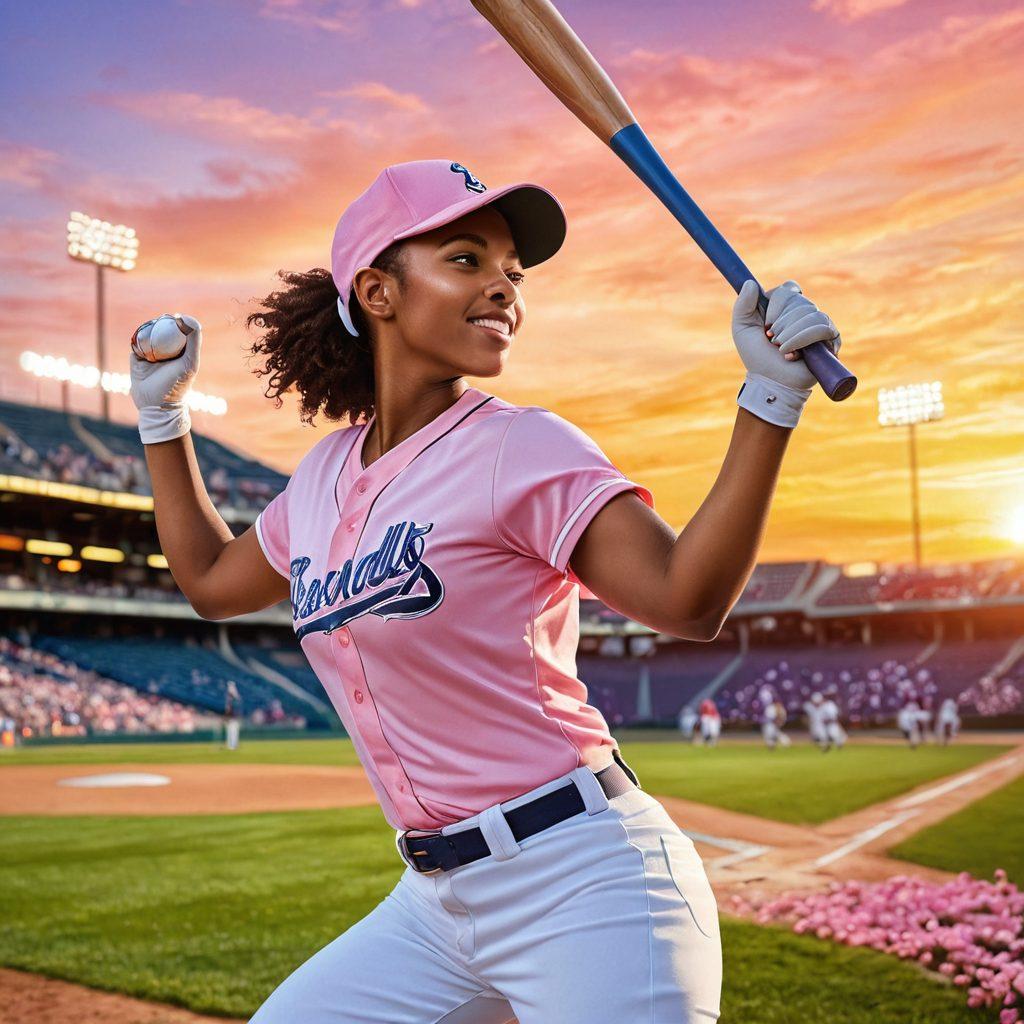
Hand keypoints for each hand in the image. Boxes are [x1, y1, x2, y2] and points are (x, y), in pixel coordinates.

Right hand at [129, 314, 201, 443]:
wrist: (156, 405)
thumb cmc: (178, 385)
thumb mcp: (190, 362)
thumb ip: (193, 341)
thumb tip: (188, 318)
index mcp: (180, 351)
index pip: (178, 330)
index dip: (177, 321)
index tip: (175, 317)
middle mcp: (166, 351)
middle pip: (161, 330)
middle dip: (159, 323)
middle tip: (160, 319)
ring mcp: (150, 355)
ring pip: (146, 335)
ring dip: (146, 330)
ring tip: (150, 328)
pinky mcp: (136, 359)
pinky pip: (134, 344)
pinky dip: (136, 340)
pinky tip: (139, 338)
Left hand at [732, 280, 840, 427]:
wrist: (770, 382)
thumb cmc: (757, 358)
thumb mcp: (742, 329)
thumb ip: (742, 305)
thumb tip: (750, 282)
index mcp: (785, 308)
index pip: (789, 289)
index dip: (777, 302)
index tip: (766, 321)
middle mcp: (804, 313)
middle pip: (800, 299)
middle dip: (781, 322)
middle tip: (771, 339)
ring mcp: (819, 325)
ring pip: (811, 312)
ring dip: (791, 333)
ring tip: (780, 349)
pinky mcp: (831, 339)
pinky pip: (822, 327)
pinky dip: (802, 340)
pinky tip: (792, 355)